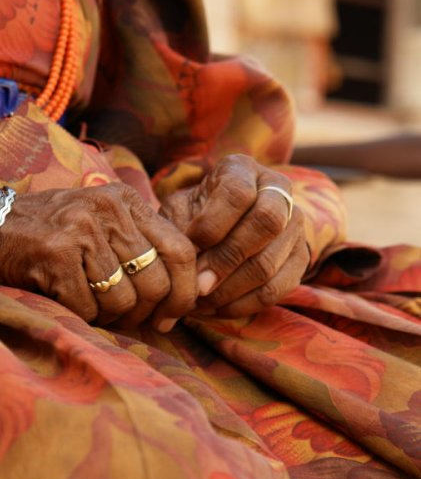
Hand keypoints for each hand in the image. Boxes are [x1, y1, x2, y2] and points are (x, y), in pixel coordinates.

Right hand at [0, 183, 197, 328]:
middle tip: (133, 321)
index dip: (186, 290)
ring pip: (123, 299)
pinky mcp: (56, 253)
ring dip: (111, 316)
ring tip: (92, 304)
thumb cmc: (47, 234)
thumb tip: (188, 291)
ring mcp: (82, 229)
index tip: (174, 316)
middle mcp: (108, 208)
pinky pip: (89, 308)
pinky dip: (82, 316)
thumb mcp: (98, 222)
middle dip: (148, 313)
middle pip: (156, 281)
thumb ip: (139, 244)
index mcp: (126, 200)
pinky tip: (66, 299)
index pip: (181, 249)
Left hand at [160, 154, 309, 316]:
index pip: (238, 192)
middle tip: (197, 286)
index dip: (213, 224)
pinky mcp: (299, 258)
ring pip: (269, 262)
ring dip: (230, 290)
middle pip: (265, 223)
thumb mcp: (179, 212)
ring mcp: (295, 225)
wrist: (219, 230)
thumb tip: (184, 263)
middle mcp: (277, 190)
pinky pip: (276, 289)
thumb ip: (179, 229)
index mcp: (243, 169)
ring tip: (200, 302)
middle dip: (226, 260)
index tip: (190, 246)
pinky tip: (217, 309)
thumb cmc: (192, 217)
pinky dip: (243, 305)